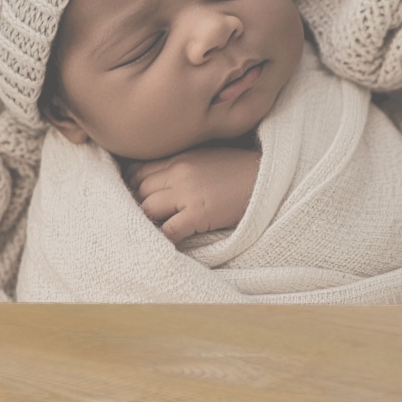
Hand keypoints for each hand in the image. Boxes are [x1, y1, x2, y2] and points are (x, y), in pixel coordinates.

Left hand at [122, 145, 260, 243]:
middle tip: (140, 219)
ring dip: (146, 222)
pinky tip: (162, 245)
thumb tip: (163, 182)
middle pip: (138, 190)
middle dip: (135, 205)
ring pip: (147, 209)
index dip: (132, 186)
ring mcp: (187, 193)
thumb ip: (183, 165)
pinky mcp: (197, 214)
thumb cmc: (240, 169)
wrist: (269, 178)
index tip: (133, 197)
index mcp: (180, 157)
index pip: (139, 170)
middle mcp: (178, 172)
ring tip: (150, 232)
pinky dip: (161, 239)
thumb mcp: (207, 157)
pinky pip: (168, 231)